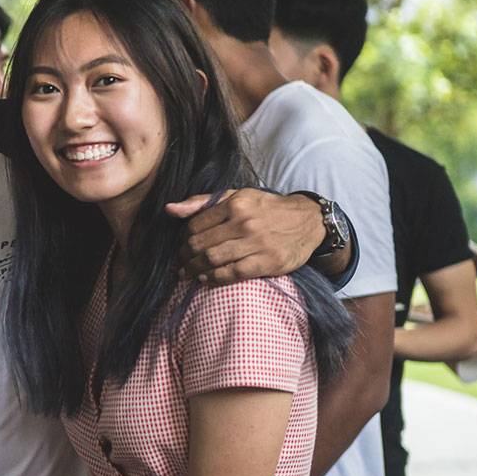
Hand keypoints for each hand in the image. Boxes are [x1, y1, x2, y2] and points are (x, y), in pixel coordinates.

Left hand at [166, 188, 322, 283]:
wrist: (307, 221)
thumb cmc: (265, 209)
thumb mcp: (237, 197)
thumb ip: (202, 203)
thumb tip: (169, 209)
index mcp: (235, 204)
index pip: (195, 225)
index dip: (183, 238)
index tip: (181, 244)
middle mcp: (245, 223)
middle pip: (200, 244)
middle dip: (185, 256)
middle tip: (181, 262)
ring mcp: (257, 243)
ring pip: (212, 260)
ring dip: (194, 269)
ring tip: (188, 272)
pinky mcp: (268, 262)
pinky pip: (232, 274)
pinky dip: (214, 278)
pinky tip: (205, 278)